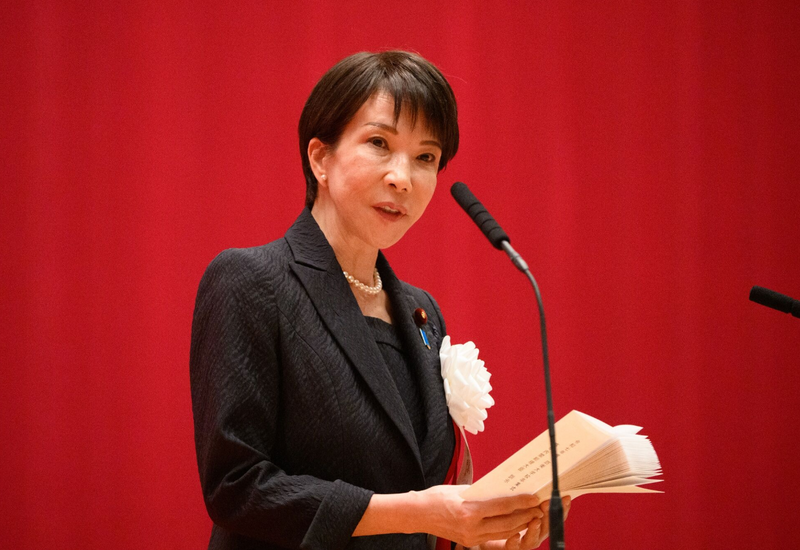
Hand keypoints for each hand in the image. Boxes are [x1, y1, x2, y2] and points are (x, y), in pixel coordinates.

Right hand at [416, 485, 542, 547]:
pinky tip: (515, 523)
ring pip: (503, 533)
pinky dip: (507, 530)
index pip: (502, 507)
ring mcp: (471, 537)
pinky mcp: (470, 542)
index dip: (521, 502)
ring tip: (531, 515)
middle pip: (507, 523)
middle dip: (526, 515)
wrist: (419, 514)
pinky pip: (494, 537)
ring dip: (520, 525)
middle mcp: (472, 527)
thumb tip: (503, 491)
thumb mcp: (461, 490)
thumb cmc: (438, 497)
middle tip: (539, 507)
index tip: (534, 497)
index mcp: (469, 511)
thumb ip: (483, 493)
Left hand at [477, 496, 571, 549]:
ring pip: (532, 540)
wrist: (481, 528)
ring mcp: (522, 543)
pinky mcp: (507, 548)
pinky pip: (512, 548)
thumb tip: (533, 479)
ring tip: (535, 520)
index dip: (561, 509)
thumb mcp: (511, 501)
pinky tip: (514, 536)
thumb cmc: (497, 511)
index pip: (554, 517)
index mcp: (538, 522)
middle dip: (548, 516)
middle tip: (547, 504)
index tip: (566, 497)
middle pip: (546, 529)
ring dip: (534, 530)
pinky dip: (514, 543)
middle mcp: (533, 534)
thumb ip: (522, 496)